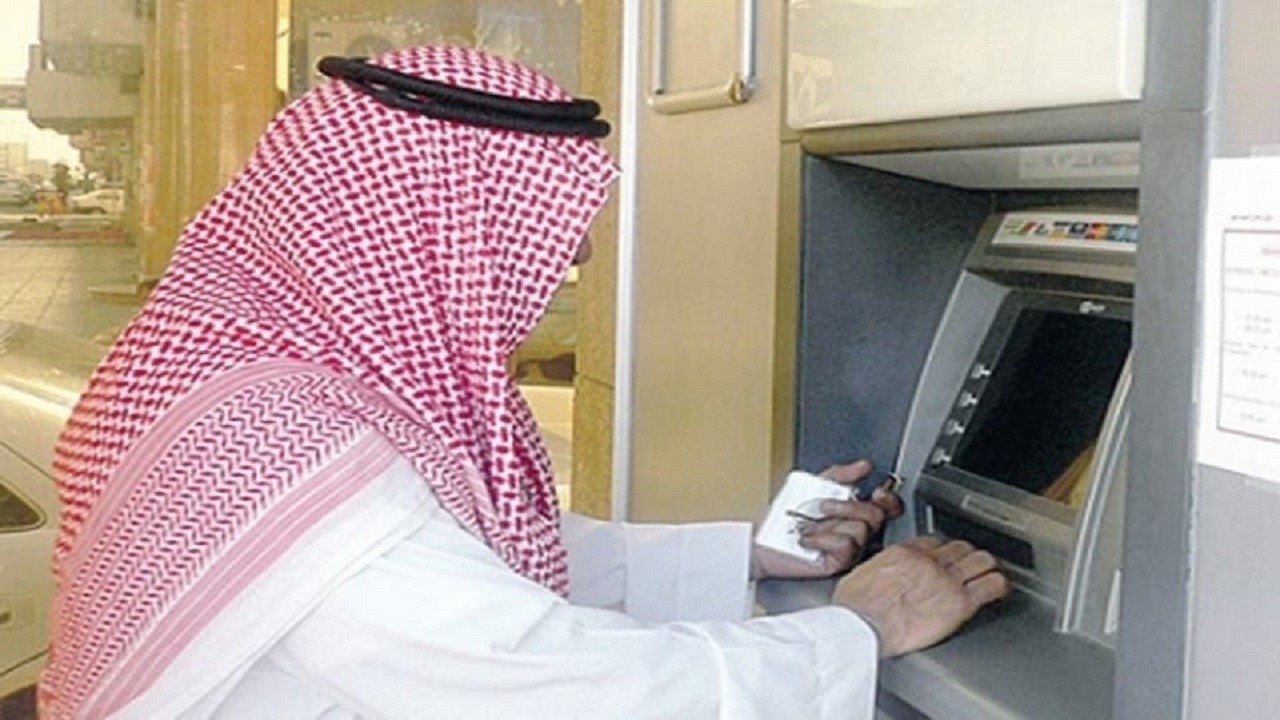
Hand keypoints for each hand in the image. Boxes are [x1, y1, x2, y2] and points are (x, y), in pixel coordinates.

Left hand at [752, 460, 903, 579]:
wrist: (762, 540)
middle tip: (822, 506)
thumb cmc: (784, 517)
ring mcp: (849, 549)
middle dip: (847, 506)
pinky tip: (807, 539)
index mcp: (854, 511)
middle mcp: (855, 531)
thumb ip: (840, 474)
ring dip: (829, 523)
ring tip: (809, 525)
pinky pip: (846, 546)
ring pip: (861, 530)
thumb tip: (864, 465)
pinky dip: (823, 538)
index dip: (889, 500)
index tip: (877, 492)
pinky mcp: (838, 564)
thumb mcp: (814, 485)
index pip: (886, 508)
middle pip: (875, 516)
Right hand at [831, 535, 1009, 656]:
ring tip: (989, 574)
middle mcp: (929, 561)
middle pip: (961, 547)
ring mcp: (947, 579)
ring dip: (986, 567)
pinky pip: (992, 585)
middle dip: (966, 556)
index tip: (944, 556)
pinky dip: (999, 586)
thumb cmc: (855, 607)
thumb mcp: (861, 574)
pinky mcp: (960, 603)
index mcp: (905, 552)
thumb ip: (881, 569)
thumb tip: (881, 574)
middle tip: (969, 565)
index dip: (942, 549)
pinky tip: (1000, 590)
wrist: (863, 626)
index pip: (934, 541)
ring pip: (982, 560)